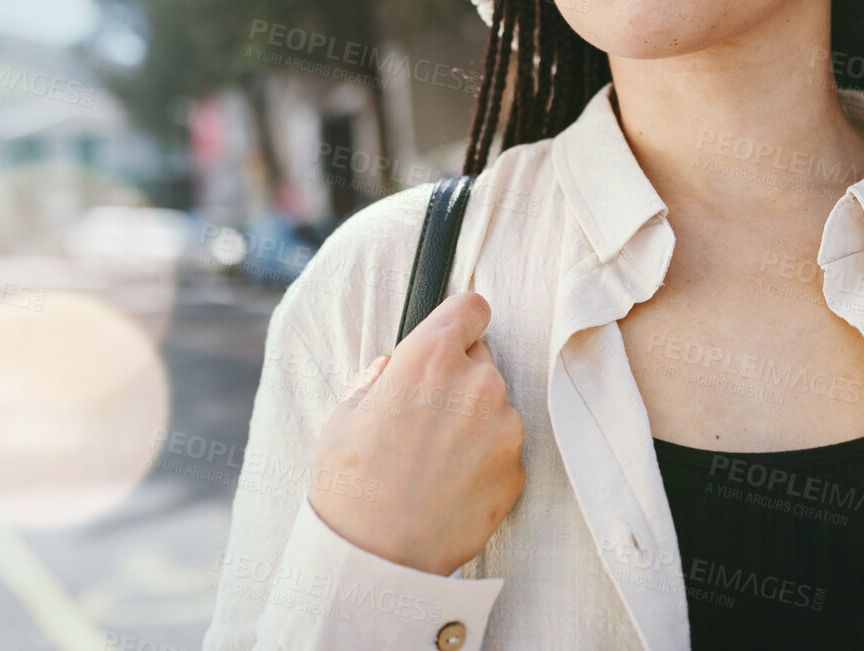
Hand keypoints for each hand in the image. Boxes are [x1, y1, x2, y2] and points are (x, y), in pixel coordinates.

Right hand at [308, 291, 525, 575]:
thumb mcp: (347, 411)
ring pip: (494, 407)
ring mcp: (504, 428)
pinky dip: (484, 461)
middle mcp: (477, 383)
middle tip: (424, 417)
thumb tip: (398, 367)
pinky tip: (448, 485)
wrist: (374, 557)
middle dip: (459, 379)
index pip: (472, 307)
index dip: (460, 321)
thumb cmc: (349, 483)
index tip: (453, 336)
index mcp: (431, 356)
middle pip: (482, 359)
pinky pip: (503, 449)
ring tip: (432, 461)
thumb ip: (383, 377)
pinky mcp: (516, 470)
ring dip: (474, 422)